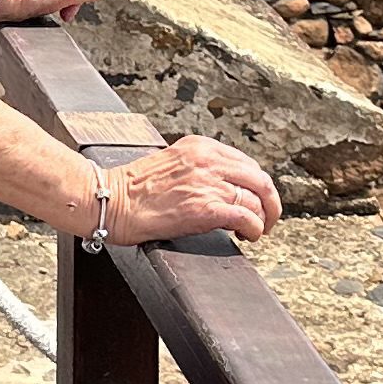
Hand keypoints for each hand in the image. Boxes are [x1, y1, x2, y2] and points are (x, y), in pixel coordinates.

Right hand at [95, 136, 281, 246]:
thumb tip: (222, 189)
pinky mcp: (206, 209)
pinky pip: (247, 218)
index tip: (256, 199)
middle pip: (260, 180)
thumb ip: (199, 168)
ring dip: (262, 220)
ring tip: (254, 232)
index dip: (257, 185)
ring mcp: (208, 184)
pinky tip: (247, 237)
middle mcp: (208, 161)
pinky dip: (254, 230)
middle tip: (268, 219)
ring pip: (256, 201)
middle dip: (271, 203)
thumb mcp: (171, 163)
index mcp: (200, 146)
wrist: (111, 201)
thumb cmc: (132, 189)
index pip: (246, 163)